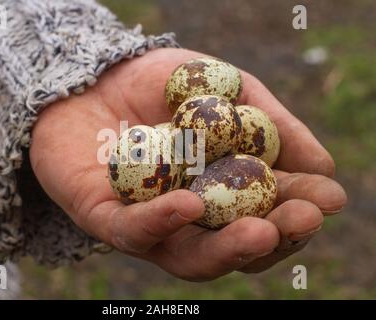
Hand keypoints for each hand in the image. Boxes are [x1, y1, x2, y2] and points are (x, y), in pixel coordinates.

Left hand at [29, 48, 346, 279]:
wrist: (92, 73)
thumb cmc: (159, 85)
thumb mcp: (224, 91)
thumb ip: (269, 125)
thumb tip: (323, 167)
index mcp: (221, 190)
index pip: (265, 211)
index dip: (297, 208)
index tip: (328, 197)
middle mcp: (189, 217)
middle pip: (232, 244)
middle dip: (272, 237)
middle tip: (301, 220)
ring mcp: (149, 223)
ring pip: (190, 255)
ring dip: (228, 248)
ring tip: (261, 231)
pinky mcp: (105, 218)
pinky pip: (133, 232)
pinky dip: (162, 221)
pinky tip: (189, 204)